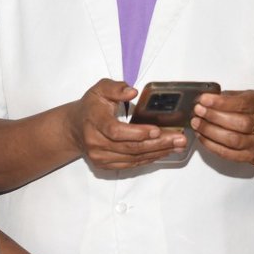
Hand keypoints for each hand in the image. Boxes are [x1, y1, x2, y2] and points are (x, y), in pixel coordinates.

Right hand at [66, 79, 186, 170]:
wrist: (75, 127)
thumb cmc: (91, 107)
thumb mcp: (100, 89)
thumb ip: (115, 88)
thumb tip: (132, 92)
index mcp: (94, 121)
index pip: (116, 131)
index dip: (137, 133)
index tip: (157, 129)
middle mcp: (95, 142)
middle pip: (129, 147)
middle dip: (157, 144)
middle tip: (179, 139)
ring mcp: (100, 156)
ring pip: (133, 158)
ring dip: (157, 153)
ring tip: (177, 145)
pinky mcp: (105, 165)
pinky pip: (130, 164)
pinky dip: (148, 159)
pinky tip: (163, 152)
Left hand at [191, 90, 253, 166]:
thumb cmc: (247, 112)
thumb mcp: (240, 97)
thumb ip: (224, 97)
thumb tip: (202, 100)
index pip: (242, 104)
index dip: (221, 102)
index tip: (203, 99)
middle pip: (239, 123)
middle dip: (214, 116)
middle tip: (198, 111)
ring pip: (233, 140)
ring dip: (210, 131)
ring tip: (196, 123)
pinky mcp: (247, 156)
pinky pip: (227, 153)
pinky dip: (210, 144)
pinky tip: (201, 135)